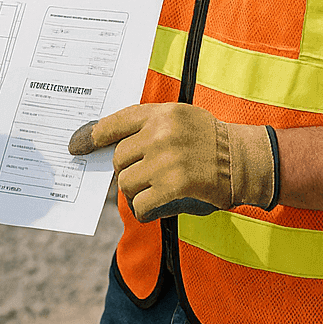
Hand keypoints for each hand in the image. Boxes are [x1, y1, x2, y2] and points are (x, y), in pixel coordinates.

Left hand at [68, 104, 277, 221]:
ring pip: (126, 183)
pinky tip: (154, 208)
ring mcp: (166, 159)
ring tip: (155, 190)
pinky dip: (144, 210)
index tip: (75, 146)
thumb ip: (149, 128)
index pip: (115, 123)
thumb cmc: (211, 141)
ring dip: (136, 192)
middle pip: (118, 160)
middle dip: (127, 172)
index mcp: (161, 113)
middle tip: (146, 177)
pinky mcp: (174, 185)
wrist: (246, 160)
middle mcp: (161, 133)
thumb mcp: (181, 118)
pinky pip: (140, 204)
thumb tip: (111, 149)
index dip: (91, 136)